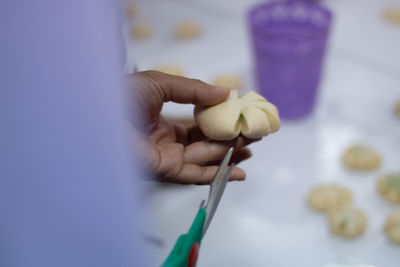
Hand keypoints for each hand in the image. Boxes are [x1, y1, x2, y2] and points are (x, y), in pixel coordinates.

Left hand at [127, 71, 256, 184]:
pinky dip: (218, 173)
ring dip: (229, 156)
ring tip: (252, 149)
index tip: (240, 117)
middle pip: (204, 144)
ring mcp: (166, 157)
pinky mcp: (165, 170)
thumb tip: (226, 92)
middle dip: (230, 141)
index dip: (219, 122)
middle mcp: (166, 141)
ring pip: (204, 159)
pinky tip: (239, 171)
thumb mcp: (162, 84)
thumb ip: (194, 90)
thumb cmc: (123, 95)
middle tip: (253, 135)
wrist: (97, 114)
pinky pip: (195, 173)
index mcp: (162, 120)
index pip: (197, 125)